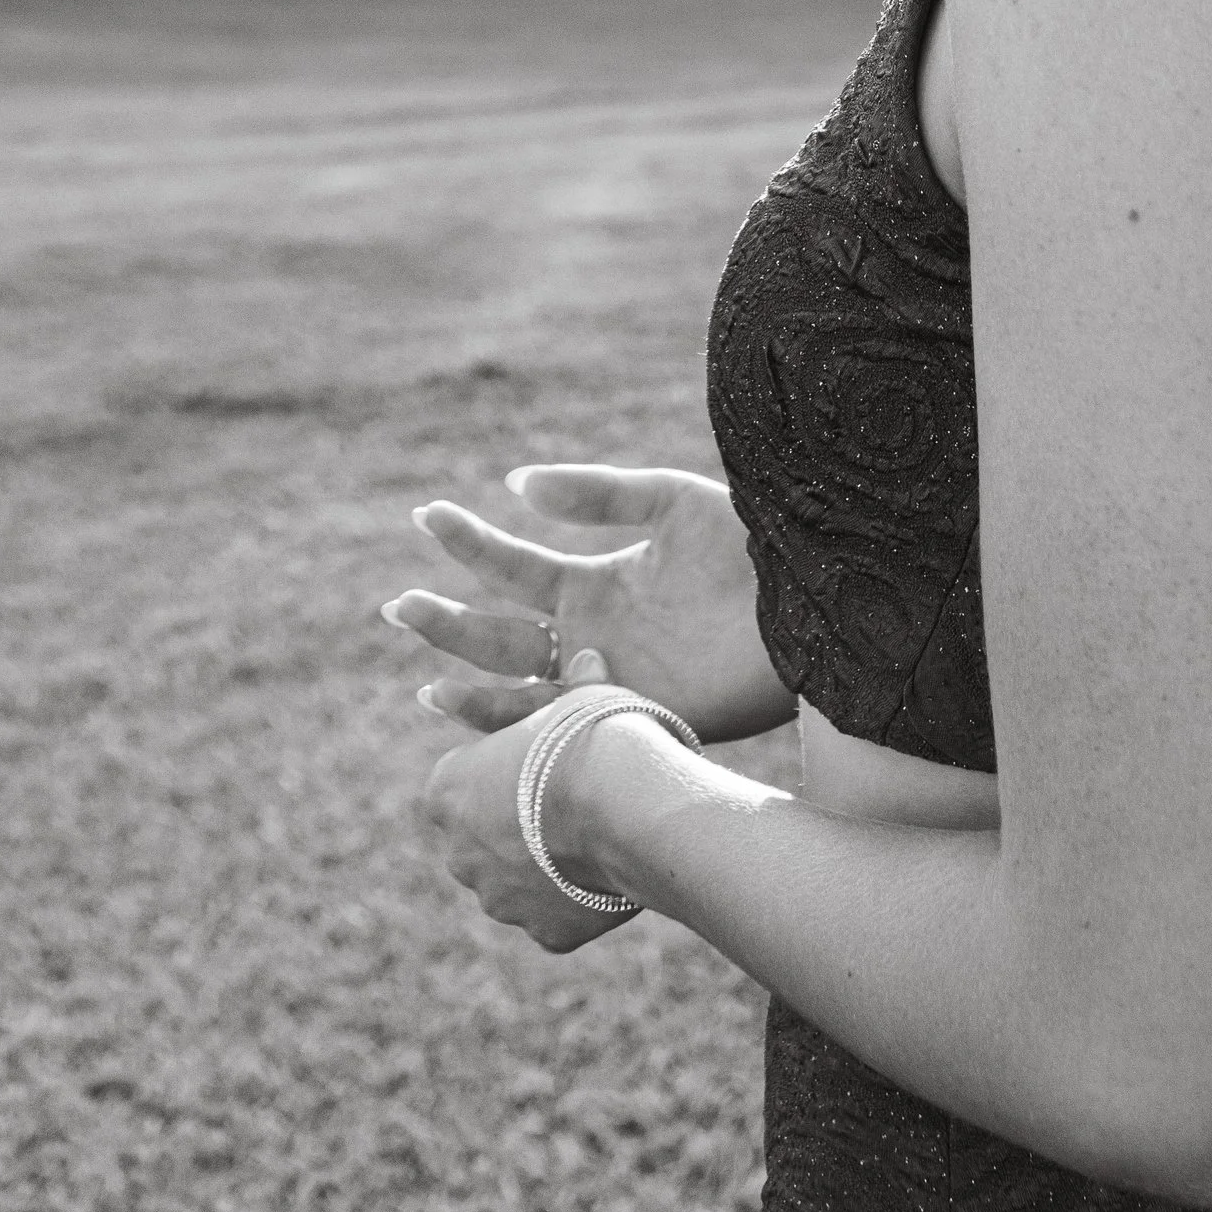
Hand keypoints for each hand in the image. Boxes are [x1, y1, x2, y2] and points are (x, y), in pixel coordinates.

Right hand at [382, 461, 793, 744]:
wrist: (811, 606)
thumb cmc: (749, 547)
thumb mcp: (670, 503)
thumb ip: (597, 493)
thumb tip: (516, 482)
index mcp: (596, 584)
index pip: (514, 567)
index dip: (469, 543)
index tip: (428, 517)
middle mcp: (591, 637)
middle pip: (499, 636)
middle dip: (447, 623)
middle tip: (400, 605)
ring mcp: (607, 680)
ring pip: (516, 691)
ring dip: (467, 687)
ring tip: (427, 683)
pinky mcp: (633, 718)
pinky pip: (563, 729)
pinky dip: (517, 728)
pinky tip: (478, 715)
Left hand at [419, 648, 645, 956]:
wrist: (630, 803)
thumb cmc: (593, 735)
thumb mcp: (577, 696)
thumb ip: (570, 688)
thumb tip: (587, 657)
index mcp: (447, 790)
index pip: (462, 781)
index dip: (503, 768)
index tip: (540, 758)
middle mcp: (460, 854)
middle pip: (482, 838)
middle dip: (515, 824)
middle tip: (568, 798)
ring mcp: (501, 901)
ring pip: (517, 883)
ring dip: (544, 866)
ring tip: (596, 834)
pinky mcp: (544, 934)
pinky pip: (556, 915)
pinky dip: (577, 900)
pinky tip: (609, 871)